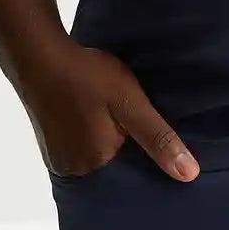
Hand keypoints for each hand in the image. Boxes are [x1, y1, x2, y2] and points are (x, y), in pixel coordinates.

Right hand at [16, 41, 200, 182]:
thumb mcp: (130, 102)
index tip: (139, 119)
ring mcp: (57, 157)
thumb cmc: (87, 75)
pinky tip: (84, 109)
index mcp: (98, 161)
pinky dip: (80, 131)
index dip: (136, 139)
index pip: (131, 160)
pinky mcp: (46, 144)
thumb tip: (190, 174)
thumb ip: (157, 136)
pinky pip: (73, 145)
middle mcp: (76, 169)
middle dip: (117, 136)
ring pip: (91, 150)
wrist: (38, 55)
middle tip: (118, 107)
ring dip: (97, 133)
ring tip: (101, 106)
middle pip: (109, 157)